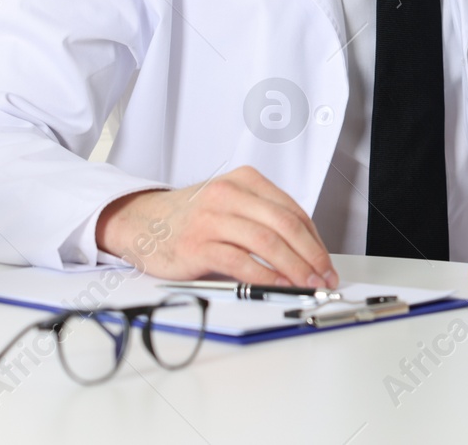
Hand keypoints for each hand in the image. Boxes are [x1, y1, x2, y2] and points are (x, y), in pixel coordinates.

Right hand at [95, 165, 337, 286]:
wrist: (142, 222)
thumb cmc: (192, 217)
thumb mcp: (231, 203)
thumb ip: (263, 219)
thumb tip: (305, 252)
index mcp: (245, 180)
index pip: (293, 210)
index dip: (315, 240)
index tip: (325, 263)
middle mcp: (230, 194)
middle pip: (285, 225)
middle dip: (312, 255)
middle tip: (323, 277)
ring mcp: (213, 218)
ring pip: (267, 243)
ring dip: (294, 268)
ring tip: (307, 285)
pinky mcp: (198, 245)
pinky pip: (240, 262)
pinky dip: (265, 276)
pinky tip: (278, 287)